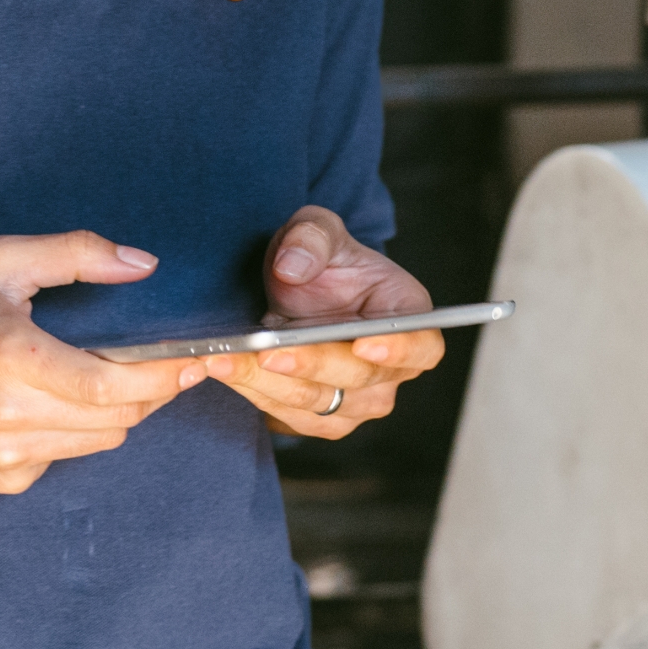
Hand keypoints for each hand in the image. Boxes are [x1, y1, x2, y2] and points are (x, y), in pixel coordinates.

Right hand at [0, 233, 195, 495]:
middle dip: (150, 389)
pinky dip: (74, 432)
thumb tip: (143, 264)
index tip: (198, 360)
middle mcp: (9, 414)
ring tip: (89, 375)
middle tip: (159, 362)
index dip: (164, 374)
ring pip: (103, 440)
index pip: (112, 382)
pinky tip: (43, 405)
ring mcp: (5, 455)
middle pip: (120, 415)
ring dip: (114, 409)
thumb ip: (75, 253)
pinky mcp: (2, 479)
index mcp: (11, 357)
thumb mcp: (0, 263)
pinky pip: (69, 456)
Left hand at [207, 206, 443, 441]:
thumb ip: (311, 237)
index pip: (421, 346)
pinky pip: (289, 418)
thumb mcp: (318, 230)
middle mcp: (390, 372)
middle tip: (268, 350)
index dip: (399, 350)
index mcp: (408, 320)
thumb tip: (292, 267)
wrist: (296, 294)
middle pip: (360, 381)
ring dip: (270, 385)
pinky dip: (255, 395)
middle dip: (311, 366)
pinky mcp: (319, 419)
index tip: (364, 345)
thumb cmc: (323, 263)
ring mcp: (356, 402)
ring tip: (226, 360)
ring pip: (319, 405)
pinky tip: (226, 371)